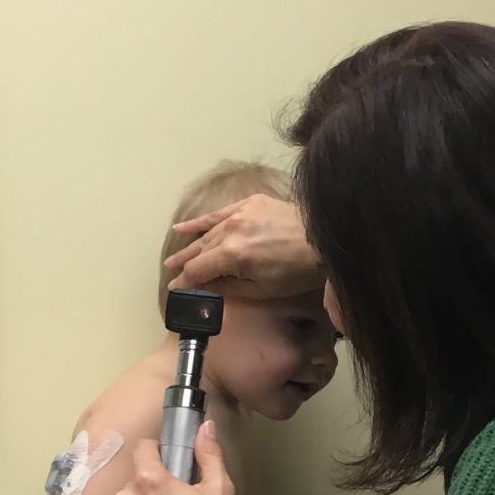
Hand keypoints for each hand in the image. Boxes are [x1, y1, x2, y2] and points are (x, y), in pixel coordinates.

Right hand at [164, 194, 323, 297]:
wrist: (324, 241)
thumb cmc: (297, 272)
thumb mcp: (263, 289)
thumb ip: (229, 286)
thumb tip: (206, 287)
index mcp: (232, 255)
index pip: (199, 270)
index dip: (186, 282)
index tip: (176, 291)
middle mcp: (230, 230)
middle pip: (200, 251)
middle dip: (185, 266)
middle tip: (171, 275)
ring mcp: (239, 214)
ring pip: (208, 233)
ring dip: (190, 246)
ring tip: (173, 258)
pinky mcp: (250, 203)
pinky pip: (218, 213)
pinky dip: (200, 221)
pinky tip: (182, 228)